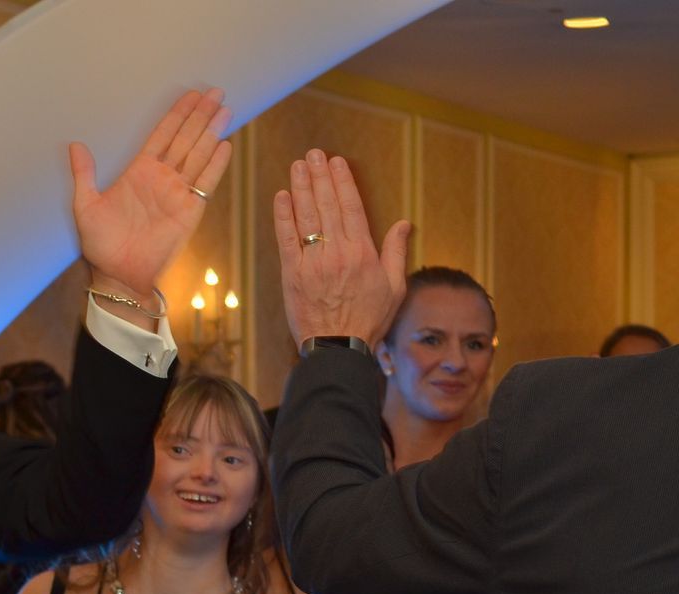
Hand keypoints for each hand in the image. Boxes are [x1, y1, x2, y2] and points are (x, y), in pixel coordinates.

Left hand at [72, 88, 232, 299]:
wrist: (119, 277)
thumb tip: (74, 146)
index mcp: (139, 172)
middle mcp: (161, 178)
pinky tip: (225, 145)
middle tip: (215, 92)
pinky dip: (215, 165)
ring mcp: (177, 193)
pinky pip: (205, 183)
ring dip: (211, 132)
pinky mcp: (189, 211)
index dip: (177, 114)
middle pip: (185, 139)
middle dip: (200, 115)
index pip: (162, 135)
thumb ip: (84, 175)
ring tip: (225, 109)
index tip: (191, 94)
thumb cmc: (101, 246)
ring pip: (198, 155)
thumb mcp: (85, 207)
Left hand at [272, 149, 412, 347]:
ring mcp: (312, 263)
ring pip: (306, 218)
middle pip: (327, 206)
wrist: (338, 347)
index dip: (343, 182)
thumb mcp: (394, 286)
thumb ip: (396, 252)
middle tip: (313, 154)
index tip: (337, 162)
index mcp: (363, 252)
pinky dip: (283, 217)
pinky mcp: (291, 275)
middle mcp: (338, 253)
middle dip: (320, 177)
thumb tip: (404, 223)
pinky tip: (281, 197)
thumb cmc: (369, 319)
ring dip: (301, 189)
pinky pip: (286, 240)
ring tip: (298, 166)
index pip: (352, 207)